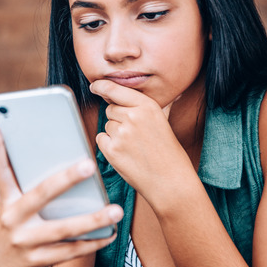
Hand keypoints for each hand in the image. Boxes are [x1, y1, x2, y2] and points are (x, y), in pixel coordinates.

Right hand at [0, 120, 122, 266]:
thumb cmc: (14, 229)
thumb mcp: (11, 206)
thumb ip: (26, 184)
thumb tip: (51, 155)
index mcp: (6, 201)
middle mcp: (12, 219)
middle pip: (40, 194)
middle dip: (66, 179)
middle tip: (89, 165)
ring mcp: (25, 241)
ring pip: (63, 229)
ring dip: (92, 220)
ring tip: (115, 211)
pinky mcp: (38, 261)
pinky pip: (71, 251)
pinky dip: (92, 242)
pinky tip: (109, 233)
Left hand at [89, 80, 194, 206]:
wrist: (171, 180)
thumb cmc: (168, 152)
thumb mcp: (160, 120)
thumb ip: (141, 107)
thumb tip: (120, 95)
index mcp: (147, 106)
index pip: (115, 89)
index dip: (102, 86)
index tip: (95, 86)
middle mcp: (133, 116)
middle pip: (110, 109)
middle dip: (118, 119)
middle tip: (135, 134)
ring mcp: (121, 133)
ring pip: (107, 125)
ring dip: (115, 134)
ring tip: (134, 146)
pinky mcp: (112, 150)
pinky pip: (101, 139)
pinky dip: (109, 146)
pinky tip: (125, 153)